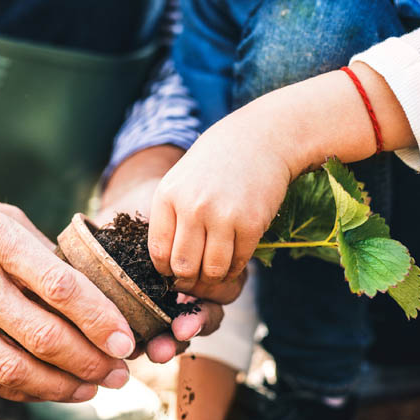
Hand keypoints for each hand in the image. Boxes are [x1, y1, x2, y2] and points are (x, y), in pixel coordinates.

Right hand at [0, 153, 137, 401]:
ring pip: (15, 370)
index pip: (60, 288)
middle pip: (43, 337)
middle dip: (91, 362)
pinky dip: (24, 390)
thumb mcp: (2, 216)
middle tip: (119, 373)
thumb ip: (42, 257)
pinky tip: (51, 388)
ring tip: (92, 388)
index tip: (126, 341)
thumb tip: (90, 298)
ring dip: (62, 387)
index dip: (99, 320)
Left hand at [148, 112, 290, 290]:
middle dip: (188, 280)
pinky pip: (238, 262)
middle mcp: (192, 206)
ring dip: (213, 279)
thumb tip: (165, 266)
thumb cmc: (215, 164)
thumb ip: (169, 217)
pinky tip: (232, 262)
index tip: (173, 271)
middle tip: (194, 279)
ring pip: (212, 270)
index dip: (165, 270)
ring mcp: (223, 216)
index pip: (159, 252)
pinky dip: (235, 269)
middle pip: (183, 267)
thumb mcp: (180, 181)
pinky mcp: (251, 223)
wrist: (260, 138)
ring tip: (213, 272)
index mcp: (168, 196)